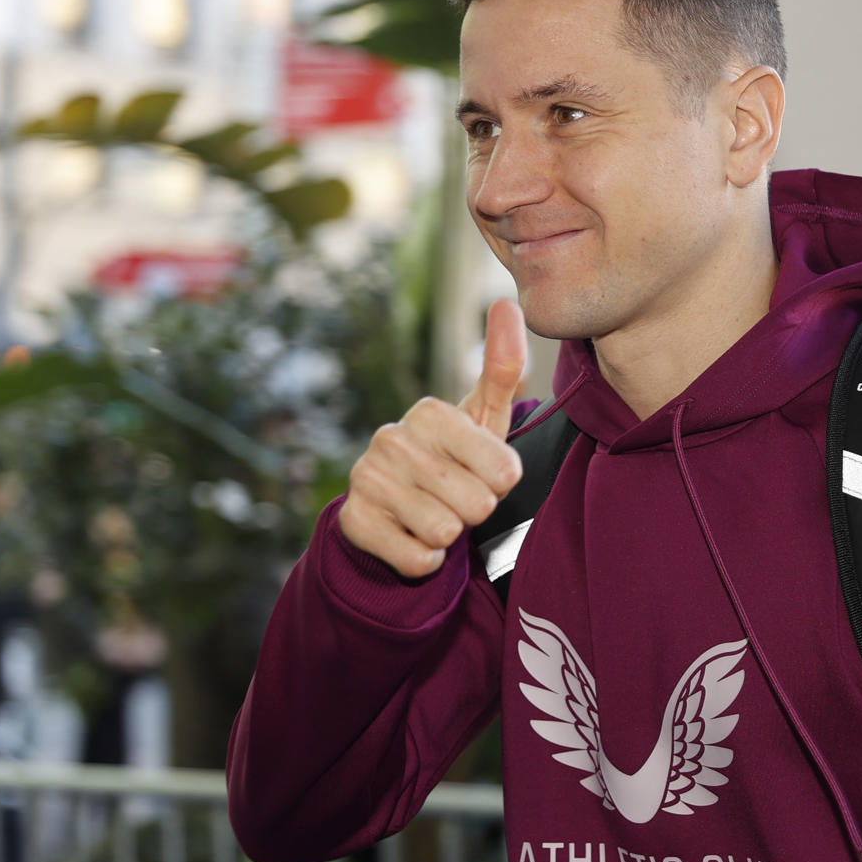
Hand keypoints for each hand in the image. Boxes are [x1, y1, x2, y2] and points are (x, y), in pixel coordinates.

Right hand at [338, 299, 526, 576]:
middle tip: (454, 497)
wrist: (391, 507)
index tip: (479, 472)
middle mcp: (392, 438)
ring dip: (448, 536)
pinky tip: (411, 536)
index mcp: (430, 411)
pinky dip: (423, 559)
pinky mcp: (353, 521)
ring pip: (445, 533)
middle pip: (477, 505)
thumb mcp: (482, 418)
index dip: (500, 483)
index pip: (505, 471)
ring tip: (432, 514)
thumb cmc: (451, 459)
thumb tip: (508, 301)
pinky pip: (418, 560)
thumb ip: (502, 367)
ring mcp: (367, 479)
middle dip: (474, 510)